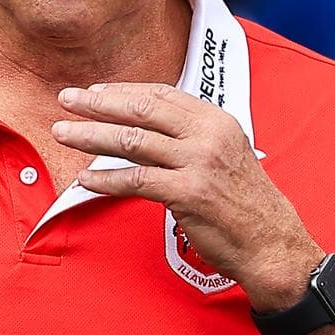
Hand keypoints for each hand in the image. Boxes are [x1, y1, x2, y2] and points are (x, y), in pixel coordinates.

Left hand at [52, 82, 323, 309]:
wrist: (272, 244)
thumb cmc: (244, 203)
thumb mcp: (224, 154)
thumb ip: (188, 137)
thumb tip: (140, 129)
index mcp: (216, 120)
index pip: (161, 94)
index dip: (123, 91)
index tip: (95, 91)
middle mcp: (208, 135)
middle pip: (141, 110)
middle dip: (98, 104)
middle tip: (67, 99)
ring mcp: (199, 162)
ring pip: (132, 142)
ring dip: (91, 136)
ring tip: (62, 133)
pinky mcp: (189, 193)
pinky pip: (136, 181)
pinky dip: (106, 179)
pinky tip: (85, 179)